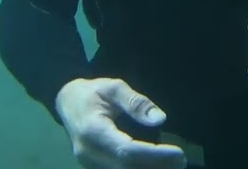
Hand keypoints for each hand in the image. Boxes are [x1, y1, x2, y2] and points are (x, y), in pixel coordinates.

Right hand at [54, 77, 187, 168]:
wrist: (67, 102)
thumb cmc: (92, 93)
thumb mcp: (114, 87)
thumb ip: (136, 103)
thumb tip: (160, 119)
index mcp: (93, 132)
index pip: (127, 151)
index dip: (154, 156)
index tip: (178, 153)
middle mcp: (89, 154)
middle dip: (156, 167)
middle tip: (180, 160)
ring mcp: (89, 164)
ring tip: (173, 164)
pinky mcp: (94, 168)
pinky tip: (156, 164)